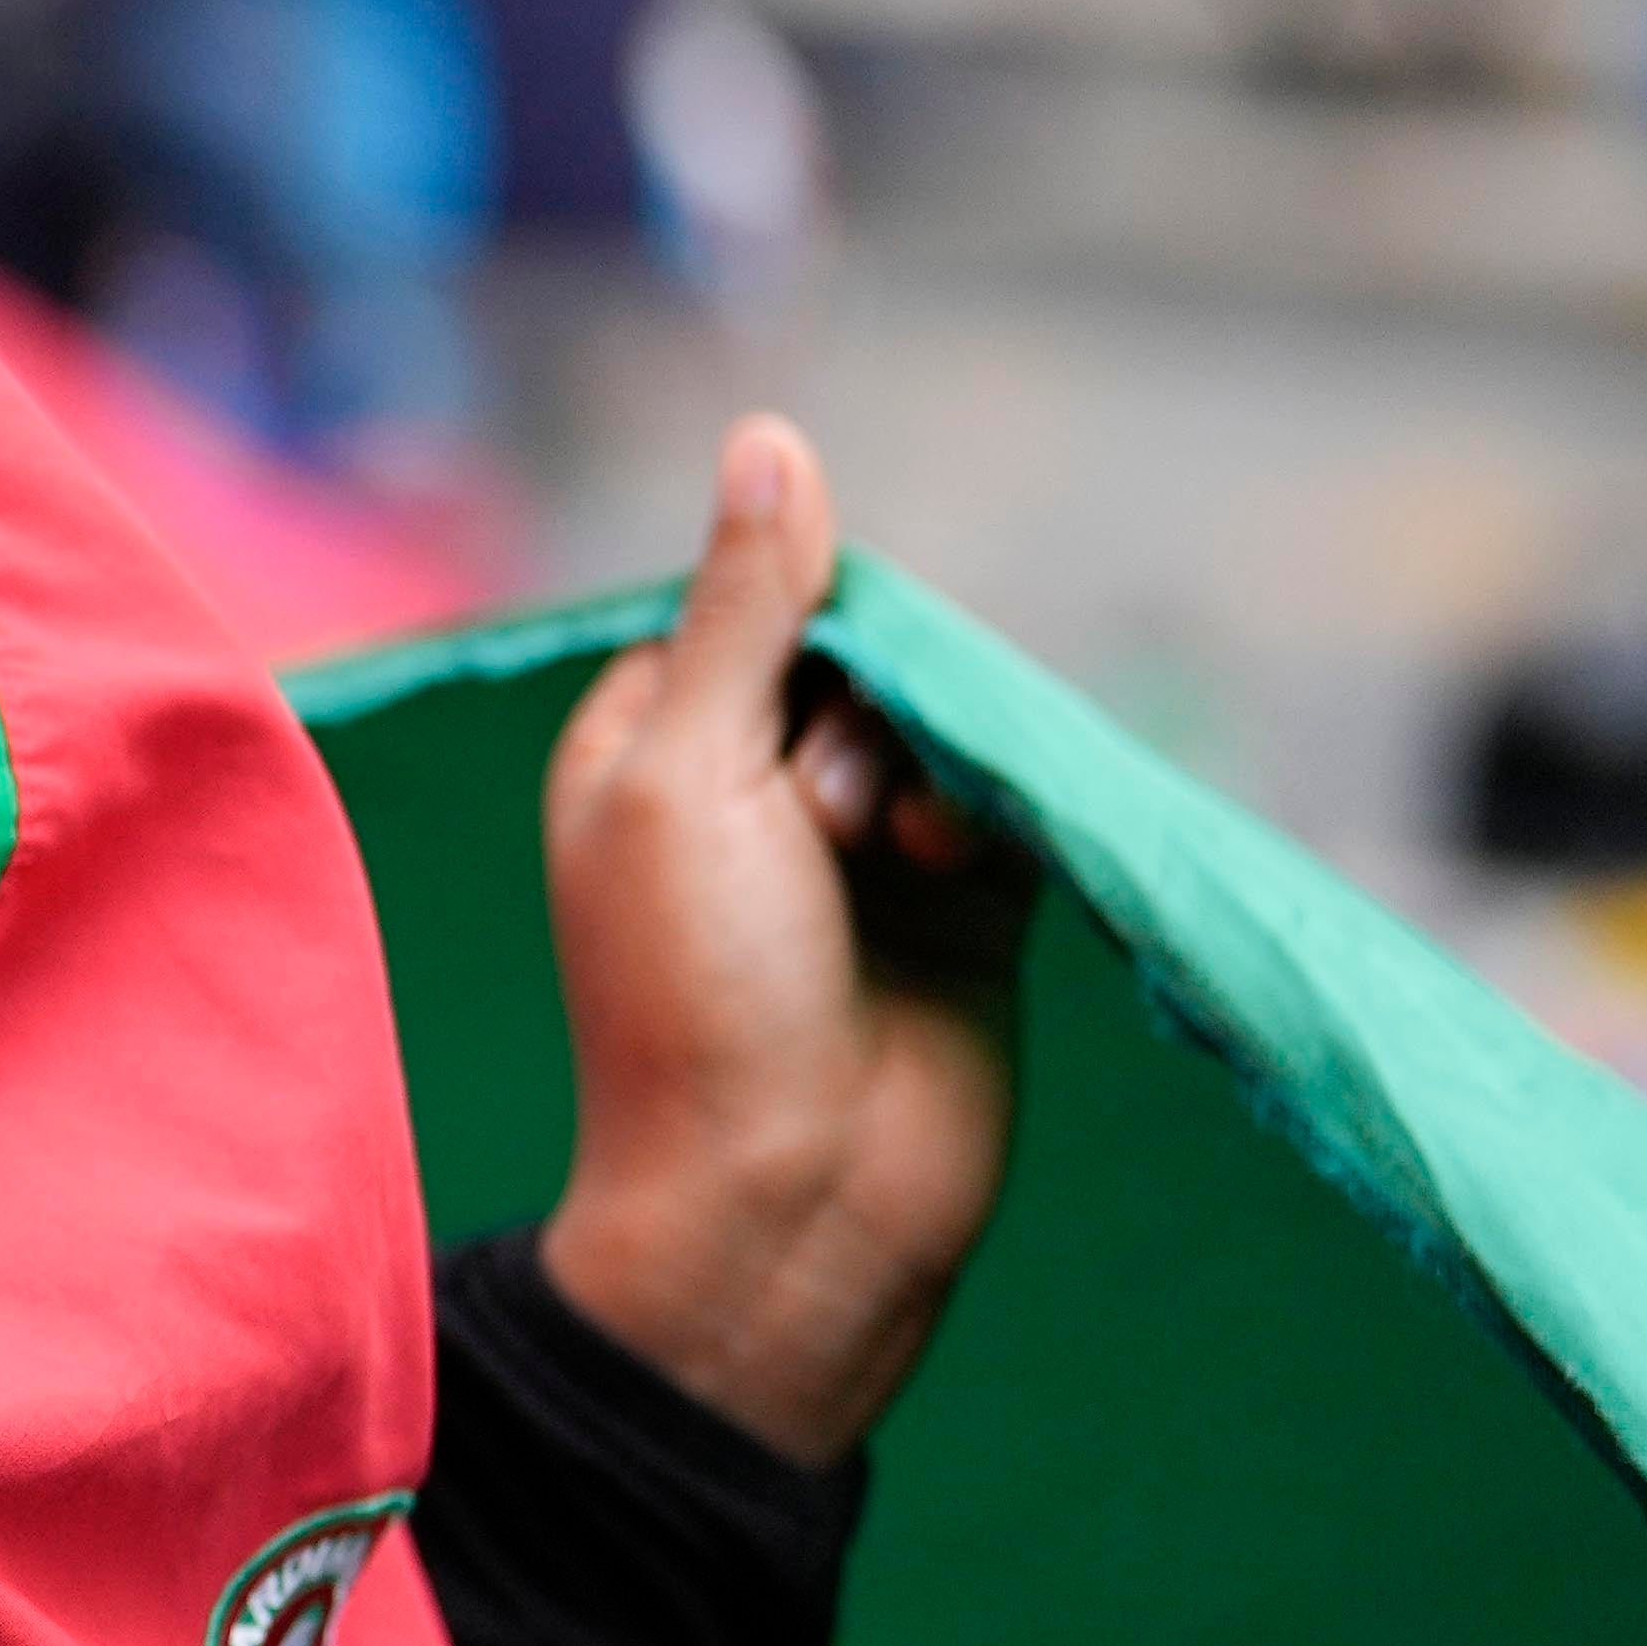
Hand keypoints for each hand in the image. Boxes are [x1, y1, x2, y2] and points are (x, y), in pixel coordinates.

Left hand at [539, 417, 1027, 1470]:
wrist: (791, 1208)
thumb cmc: (698, 995)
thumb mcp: (689, 773)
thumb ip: (743, 609)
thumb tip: (769, 437)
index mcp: (641, 744)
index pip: (750, 602)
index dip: (794, 627)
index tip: (786, 708)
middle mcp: (744, 786)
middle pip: (862, 655)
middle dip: (872, 711)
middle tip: (832, 819)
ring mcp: (856, 849)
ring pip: (943, 723)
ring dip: (931, 771)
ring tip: (895, 860)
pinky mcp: (961, 907)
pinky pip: (1006, 800)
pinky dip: (992, 818)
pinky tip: (960, 873)